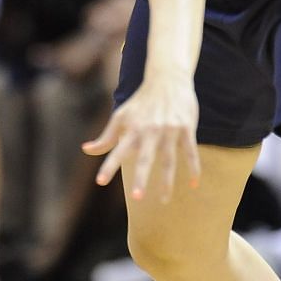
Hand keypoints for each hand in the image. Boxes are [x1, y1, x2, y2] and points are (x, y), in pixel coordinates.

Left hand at [82, 69, 200, 202]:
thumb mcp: (121, 116)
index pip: (117, 150)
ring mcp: (170, 130)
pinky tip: (194, 184)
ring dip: (167, 181)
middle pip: (145, 158)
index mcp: (132, 129)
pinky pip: (190, 152)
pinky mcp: (186, 128)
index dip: (109, 165)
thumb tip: (85, 150)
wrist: (167, 79)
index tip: (100, 182)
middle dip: (141, 177)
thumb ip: (105, 137)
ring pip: (169, 160)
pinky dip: (193, 168)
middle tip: (136, 198)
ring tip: (164, 201)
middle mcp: (150, 130)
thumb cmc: (141, 102)